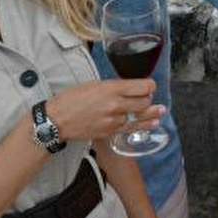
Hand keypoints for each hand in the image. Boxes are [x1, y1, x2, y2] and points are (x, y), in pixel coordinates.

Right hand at [45, 78, 161, 141]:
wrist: (56, 120)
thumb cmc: (71, 99)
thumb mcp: (93, 85)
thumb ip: (113, 86)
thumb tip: (129, 88)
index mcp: (111, 88)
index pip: (142, 86)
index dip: (150, 85)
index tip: (150, 85)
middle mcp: (115, 104)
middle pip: (144, 102)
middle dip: (149, 98)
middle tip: (147, 96)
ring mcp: (113, 120)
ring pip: (140, 116)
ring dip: (152, 113)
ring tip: (161, 110)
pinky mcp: (110, 132)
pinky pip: (131, 128)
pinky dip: (143, 125)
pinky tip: (152, 123)